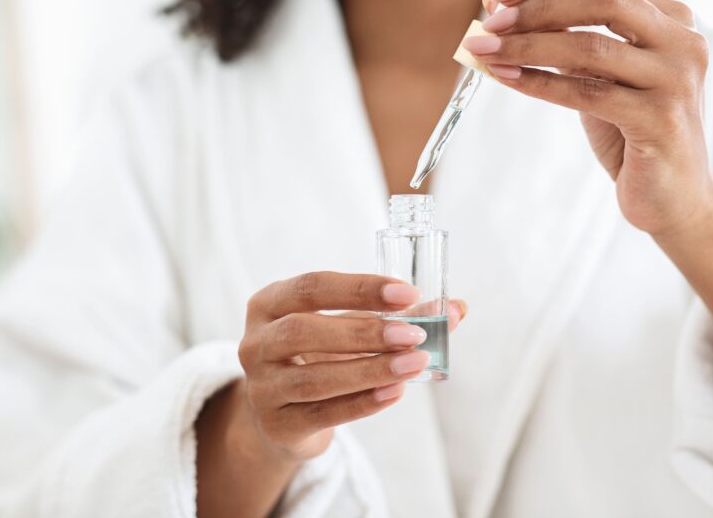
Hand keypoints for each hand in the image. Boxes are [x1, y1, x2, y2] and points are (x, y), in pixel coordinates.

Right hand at [235, 271, 465, 462]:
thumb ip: (398, 316)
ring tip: (415, 364)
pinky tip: (395, 393)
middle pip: (306, 331)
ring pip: (315, 378)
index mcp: (268, 303)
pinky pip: (323, 414)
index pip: (312, 287)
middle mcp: (255, 342)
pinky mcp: (277, 424)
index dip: (360, 288)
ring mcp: (260, 387)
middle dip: (365, 331)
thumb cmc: (320, 356)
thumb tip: (457, 309)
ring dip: (370, 370)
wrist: (282, 414)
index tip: (408, 293)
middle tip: (415, 334)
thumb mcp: (348, 328)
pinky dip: (363, 403)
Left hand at [469, 0, 712, 235]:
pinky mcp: (661, 120)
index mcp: (672, 20)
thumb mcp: (601, 79)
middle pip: (603, 0)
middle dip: (537, 7)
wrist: (673, 197)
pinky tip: (507, 79)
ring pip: (590, 46)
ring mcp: (677, 79)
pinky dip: (540, 82)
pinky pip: (588, 93)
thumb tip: (501, 23)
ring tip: (483, 50)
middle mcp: (684, 41)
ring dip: (527, 45)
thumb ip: (570, 46)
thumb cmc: (630, 134)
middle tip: (488, 22)